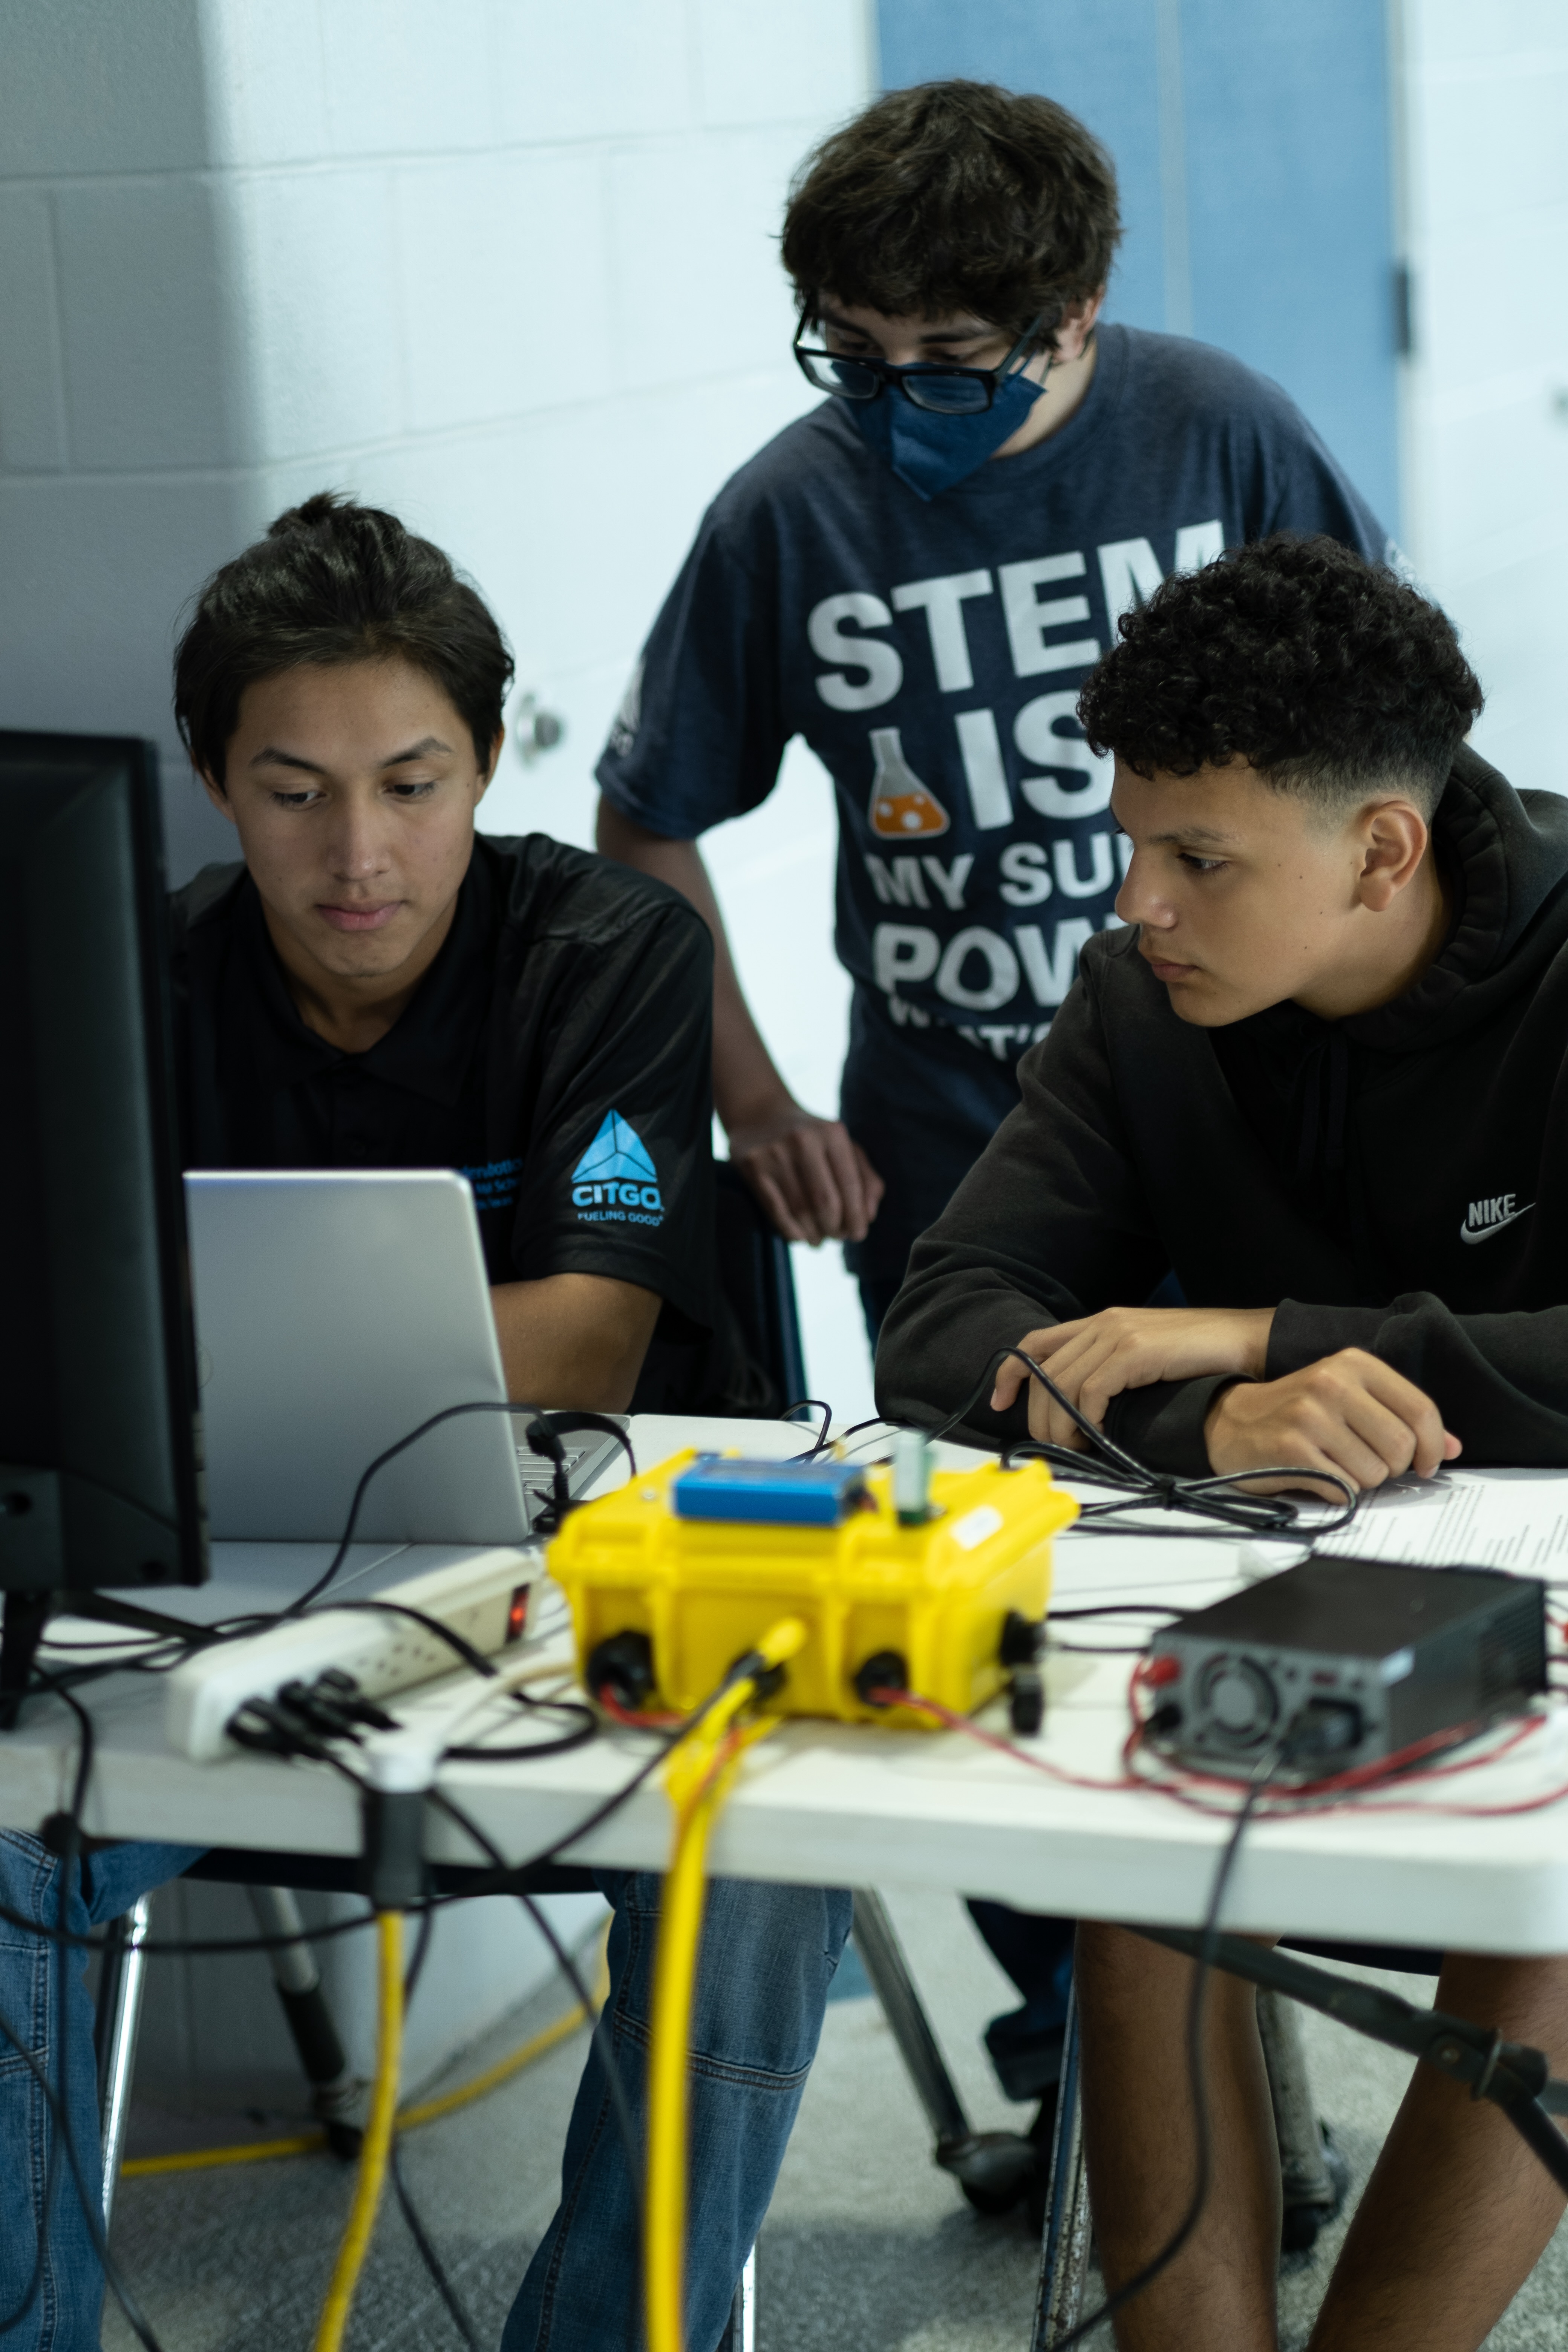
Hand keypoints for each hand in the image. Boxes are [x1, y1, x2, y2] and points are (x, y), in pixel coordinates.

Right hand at [727, 1097, 884, 1244]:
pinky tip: (799, 1237)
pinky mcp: (752, 1166)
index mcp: (832, 1133)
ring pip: (800, 1209)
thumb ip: (865, 1178)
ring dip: (814, 1234)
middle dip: (835, 1228)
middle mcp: (803, 1140)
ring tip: (818, 1240)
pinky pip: (775, 1210)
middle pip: (825, 1202)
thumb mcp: (843, 1146)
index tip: (857, 1235)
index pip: (850, 1185)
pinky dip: (790, 1231)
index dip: (856, 1216)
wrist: (759, 1112)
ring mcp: (775, 1153)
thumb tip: (869, 1216)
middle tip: (836, 1237)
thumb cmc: (811, 1138)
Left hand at [991, 1308, 1274, 1447]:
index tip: (1000, 1402)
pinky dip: (1087, 1419)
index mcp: (1100, 1322)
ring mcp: (1118, 1333)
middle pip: (1045, 1372)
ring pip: (1063, 1385)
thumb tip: (1083, 1410)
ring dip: (1060, 1425)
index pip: (1036, 1343)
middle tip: (1051, 1446)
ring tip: (1074, 1449)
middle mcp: (1103, 1323)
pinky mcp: (1135, 1351)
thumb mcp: (1143, 1358)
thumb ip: (1111, 1370)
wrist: (1244, 1342)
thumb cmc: (1199, 1357)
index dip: (1012, 1372)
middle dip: (1039, 1415)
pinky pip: (1092, 1391)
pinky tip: (1097, 1438)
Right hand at [1205, 1349, 1461, 1497]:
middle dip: (1393, 1467)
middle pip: (1400, 1446)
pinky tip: (1320, 1475)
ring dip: (1363, 1481)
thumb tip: (1453, 1448)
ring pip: (1374, 1471)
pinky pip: (1344, 1487)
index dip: (1433, 1446)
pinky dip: (1339, 1491)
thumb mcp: (1351, 1399)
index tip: (1427, 1465)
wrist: (1232, 1422)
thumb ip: (1401, 1418)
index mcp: (1354, 1364)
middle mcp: (1332, 1383)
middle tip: (1371, 1464)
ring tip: (1338, 1466)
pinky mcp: (1292, 1448)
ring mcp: (1310, 1415)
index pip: (1420, 1409)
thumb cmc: (1300, 1413)